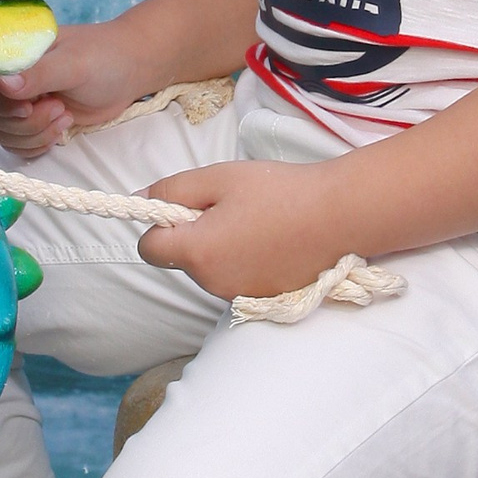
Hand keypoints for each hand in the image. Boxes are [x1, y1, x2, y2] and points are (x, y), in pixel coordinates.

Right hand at [0, 22, 150, 158]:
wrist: (130, 71)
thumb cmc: (104, 57)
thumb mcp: (74, 63)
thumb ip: (39, 74)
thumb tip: (3, 84)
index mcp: (13, 57)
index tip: (26, 106)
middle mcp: (12, 82)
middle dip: (26, 121)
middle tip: (59, 108)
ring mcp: (23, 104)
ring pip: (5, 134)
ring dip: (35, 134)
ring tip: (65, 116)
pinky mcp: (37, 124)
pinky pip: (19, 146)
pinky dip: (37, 145)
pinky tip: (62, 130)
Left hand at [137, 158, 342, 300]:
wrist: (338, 216)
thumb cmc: (279, 192)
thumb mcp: (219, 178)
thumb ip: (173, 189)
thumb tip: (140, 200)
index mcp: (197, 252)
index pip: (149, 248)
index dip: (159, 224)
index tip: (184, 205)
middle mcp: (212, 283)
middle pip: (182, 259)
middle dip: (194, 234)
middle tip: (229, 205)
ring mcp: (238, 294)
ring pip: (209, 269)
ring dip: (219, 247)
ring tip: (255, 220)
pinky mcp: (262, 299)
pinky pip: (235, 278)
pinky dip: (243, 261)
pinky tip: (270, 239)